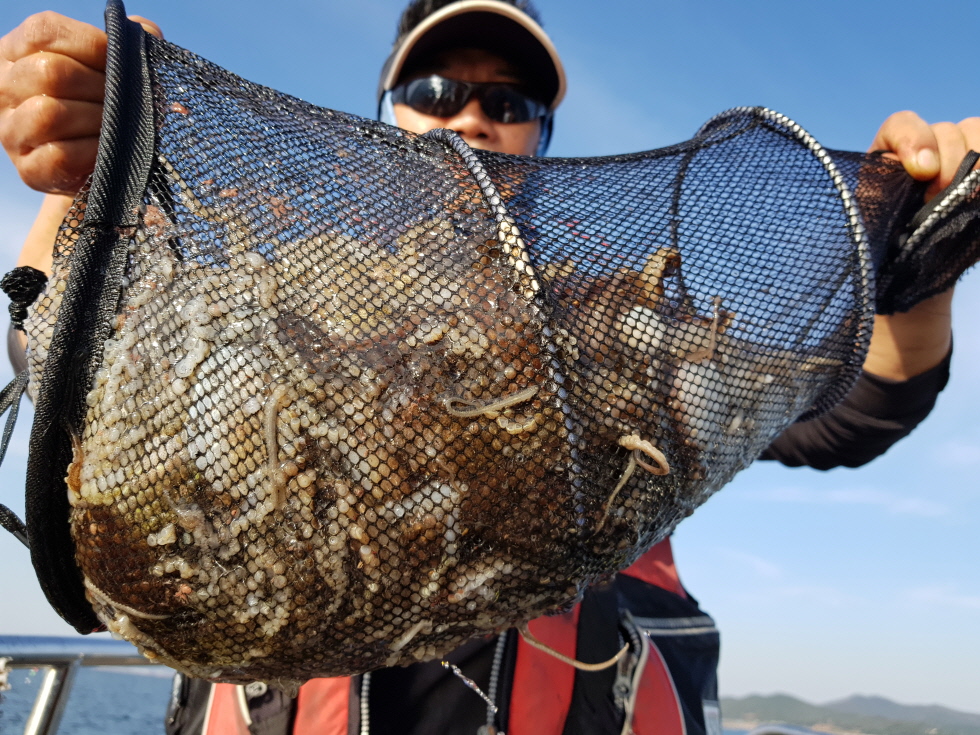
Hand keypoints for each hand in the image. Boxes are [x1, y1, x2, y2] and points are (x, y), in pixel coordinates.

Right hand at [0, 11, 160, 195]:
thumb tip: (144, 31)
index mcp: (19, 52)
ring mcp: (11, 130)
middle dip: (100, 87)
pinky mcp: (28, 170)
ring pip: (48, 114)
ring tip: (116, 126)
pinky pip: (59, 156)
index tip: (121, 63)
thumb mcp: (114, 68)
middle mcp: (5, 88)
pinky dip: (92, 152)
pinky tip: (106, 151)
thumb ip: (129, 42)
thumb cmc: (107, 105)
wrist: (101, 163)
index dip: (93, 45)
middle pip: (49, 73)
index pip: (45, 32)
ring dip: (96, 120)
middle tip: (123, 102)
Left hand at [862, 112, 979, 379]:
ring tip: (966, 198)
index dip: (915, 139)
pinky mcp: (978, 171)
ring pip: (976, 132)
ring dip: (977, 163)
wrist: (909, 267)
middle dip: (952, 161)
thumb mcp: (870, 224)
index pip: (902, 125)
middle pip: (949, 130)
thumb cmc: (882, 245)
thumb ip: (880, 198)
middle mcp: (926, 149)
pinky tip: (976, 198)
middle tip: (943, 196)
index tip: (921, 169)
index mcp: (890, 155)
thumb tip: (908, 172)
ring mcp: (958, 156)